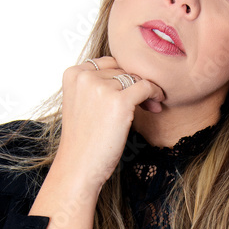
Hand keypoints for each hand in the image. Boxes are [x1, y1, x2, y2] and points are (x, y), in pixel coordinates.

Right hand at [53, 56, 166, 191]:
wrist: (79, 167)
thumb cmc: (83, 140)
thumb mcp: (81, 102)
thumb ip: (96, 83)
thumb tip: (128, 71)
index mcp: (73, 74)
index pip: (109, 62)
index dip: (124, 74)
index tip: (132, 89)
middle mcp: (85, 77)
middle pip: (123, 69)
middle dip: (136, 83)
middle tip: (146, 101)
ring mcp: (101, 88)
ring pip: (135, 78)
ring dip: (146, 91)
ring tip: (150, 106)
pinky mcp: (119, 102)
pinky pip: (146, 87)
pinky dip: (155, 93)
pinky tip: (156, 105)